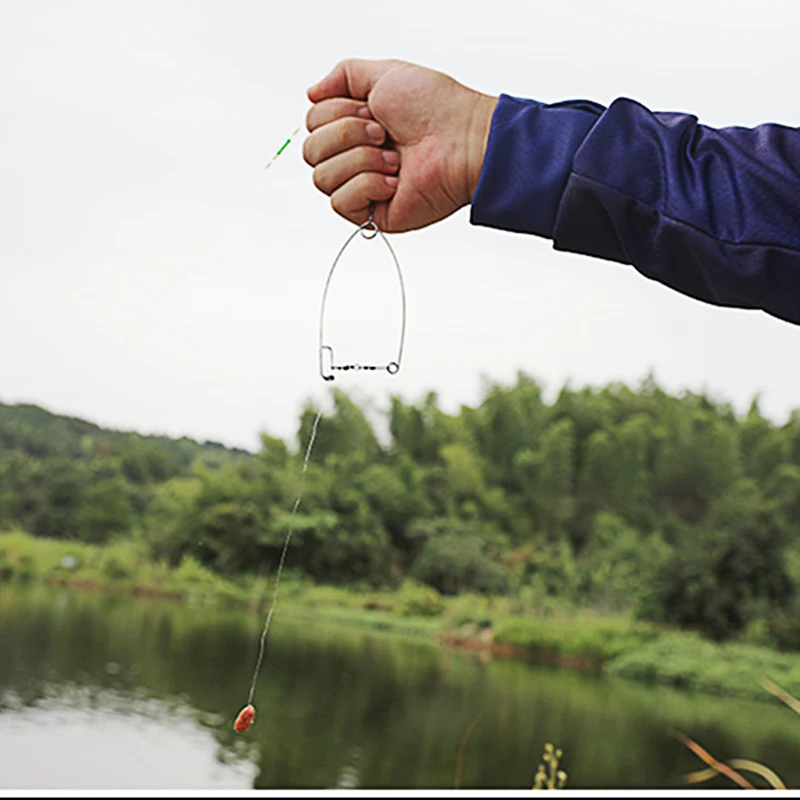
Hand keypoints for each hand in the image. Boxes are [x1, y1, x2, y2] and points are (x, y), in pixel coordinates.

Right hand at [304, 59, 497, 232]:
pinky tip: (394, 182)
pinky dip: (367, 185)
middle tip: (383, 133)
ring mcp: (363, 188)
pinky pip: (340, 202)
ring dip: (360, 160)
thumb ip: (343, 74)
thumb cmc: (436, 108)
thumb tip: (310, 93)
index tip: (373, 109)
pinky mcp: (372, 214)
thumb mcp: (384, 73)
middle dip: (346, 135)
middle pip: (310, 151)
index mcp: (355, 127)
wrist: (463, 141)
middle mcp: (355, 157)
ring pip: (322, 177)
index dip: (337, 112)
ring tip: (394, 159)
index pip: (312, 123)